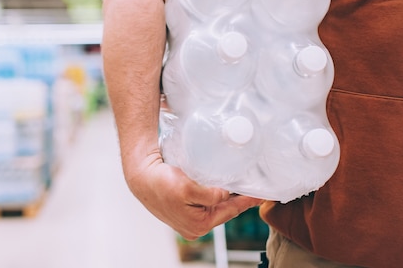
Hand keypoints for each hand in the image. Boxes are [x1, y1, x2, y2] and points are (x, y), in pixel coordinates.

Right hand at [124, 149, 263, 239]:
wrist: (141, 176)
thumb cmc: (159, 183)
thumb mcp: (187, 189)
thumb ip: (209, 195)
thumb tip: (224, 194)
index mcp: (198, 224)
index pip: (230, 211)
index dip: (247, 201)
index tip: (261, 194)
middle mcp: (195, 226)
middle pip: (224, 211)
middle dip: (238, 199)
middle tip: (253, 187)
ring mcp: (189, 219)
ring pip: (215, 206)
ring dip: (226, 196)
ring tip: (239, 185)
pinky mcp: (184, 209)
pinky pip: (205, 202)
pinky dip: (214, 194)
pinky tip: (220, 186)